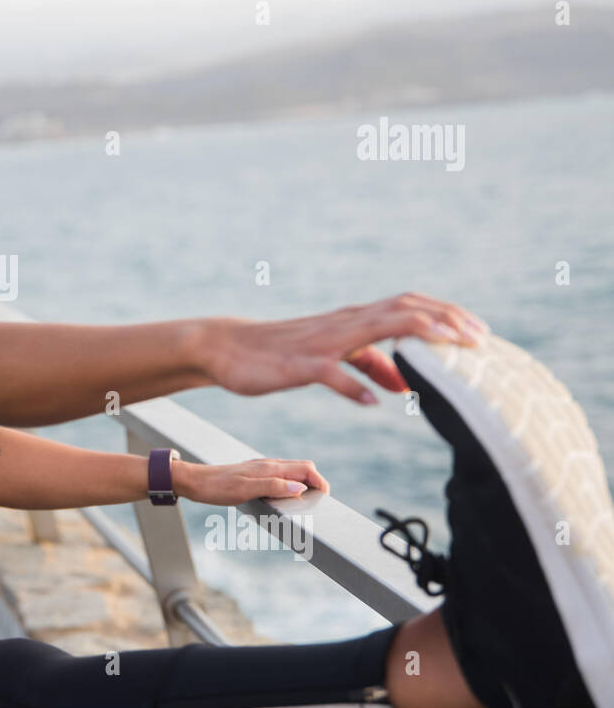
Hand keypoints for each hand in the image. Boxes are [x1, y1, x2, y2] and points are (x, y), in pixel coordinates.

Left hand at [175, 457, 329, 505]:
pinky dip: (289, 486)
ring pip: (291, 473)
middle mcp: (268, 465)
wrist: (194, 482)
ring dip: (303, 484)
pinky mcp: (254, 475)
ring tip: (305, 502)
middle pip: (302, 469)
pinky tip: (284, 498)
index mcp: (270, 467)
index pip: (305, 469)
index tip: (325, 498)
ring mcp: (261, 469)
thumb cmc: (217, 487)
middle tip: (318, 502)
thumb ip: (273, 487)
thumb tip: (300, 488)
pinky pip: (279, 477)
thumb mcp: (246, 490)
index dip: (320, 481)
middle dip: (315, 482)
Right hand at [198, 291, 489, 404]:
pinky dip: (352, 385)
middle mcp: (344, 324)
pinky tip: (373, 401)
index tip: (479, 335)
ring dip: (414, 338)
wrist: (229, 347)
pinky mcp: (298, 366)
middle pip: (403, 310)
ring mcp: (322, 343)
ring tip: (447, 352)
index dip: (447, 315)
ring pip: (374, 330)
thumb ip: (370, 366)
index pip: (409, 306)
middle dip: (445, 321)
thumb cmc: (284, 352)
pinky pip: (329, 373)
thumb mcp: (335, 358)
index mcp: (354, 320)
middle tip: (479, 341)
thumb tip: (406, 384)